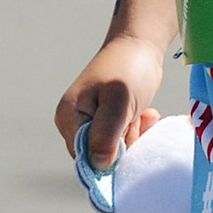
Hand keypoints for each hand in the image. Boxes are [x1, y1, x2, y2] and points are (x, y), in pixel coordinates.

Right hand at [56, 45, 165, 175]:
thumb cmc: (128, 69)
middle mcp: (75, 123)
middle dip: (123, 144)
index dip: (107, 156)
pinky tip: (144, 113)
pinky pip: (123, 140)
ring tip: (138, 113)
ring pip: (115, 150)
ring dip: (133, 135)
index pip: (84, 157)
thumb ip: (106, 135)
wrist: (141, 46)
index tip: (126, 136)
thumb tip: (98, 166)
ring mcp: (91, 122)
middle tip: (132, 119)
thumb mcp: (118, 102)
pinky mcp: (107, 121)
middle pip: (99, 156)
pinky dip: (137, 130)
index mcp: (68, 117)